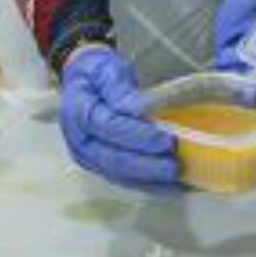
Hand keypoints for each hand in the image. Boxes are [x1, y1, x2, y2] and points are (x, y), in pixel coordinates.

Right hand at [60, 47, 179, 188]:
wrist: (84, 83)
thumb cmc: (98, 75)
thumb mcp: (107, 70)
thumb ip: (121, 89)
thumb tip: (138, 108)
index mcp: (77, 111)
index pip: (108, 127)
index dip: (136, 136)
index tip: (164, 139)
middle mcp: (79, 140)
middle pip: (113, 159)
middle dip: (146, 166)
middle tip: (174, 165)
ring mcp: (89, 157)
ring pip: (119, 175)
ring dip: (150, 180)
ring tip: (178, 178)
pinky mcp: (101, 167)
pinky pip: (125, 180)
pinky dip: (150, 185)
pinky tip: (173, 186)